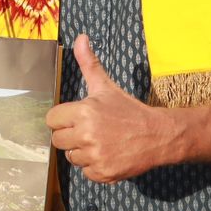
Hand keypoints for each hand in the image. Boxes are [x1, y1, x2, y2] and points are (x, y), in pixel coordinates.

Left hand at [46, 34, 178, 183]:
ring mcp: (95, 155)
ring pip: (71, 157)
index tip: (76, 118)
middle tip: (89, 131)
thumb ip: (89, 63)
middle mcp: (87, 134)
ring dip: (82, 152)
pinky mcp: (103, 173)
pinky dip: (94, 166)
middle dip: (70, 136)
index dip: (63, 119)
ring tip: (101, 142)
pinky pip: (85, 172)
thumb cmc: (128, 110)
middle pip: (57, 140)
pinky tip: (108, 155)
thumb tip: (80, 38)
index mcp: (84, 111)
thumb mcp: (106, 86)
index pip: (52, 120)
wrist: (158, 135)